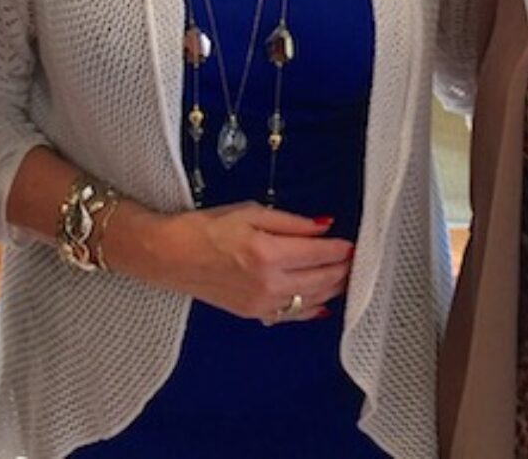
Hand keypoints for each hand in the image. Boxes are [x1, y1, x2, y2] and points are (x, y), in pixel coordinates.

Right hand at [113, 201, 352, 322]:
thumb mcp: (251, 211)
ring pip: (312, 299)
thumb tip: (324, 227)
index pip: (320, 253)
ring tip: (345, 275)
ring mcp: (262, 304)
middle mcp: (269, 283)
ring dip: (333, 288)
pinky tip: (322, 301)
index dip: (342, 248)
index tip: (354, 242)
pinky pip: (293, 315)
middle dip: (343, 269)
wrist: (171, 256)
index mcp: (268, 253)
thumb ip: (291, 222)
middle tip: (356, 258)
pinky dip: (312, 308)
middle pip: (322, 279)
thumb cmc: (207, 227)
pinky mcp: (254, 314)